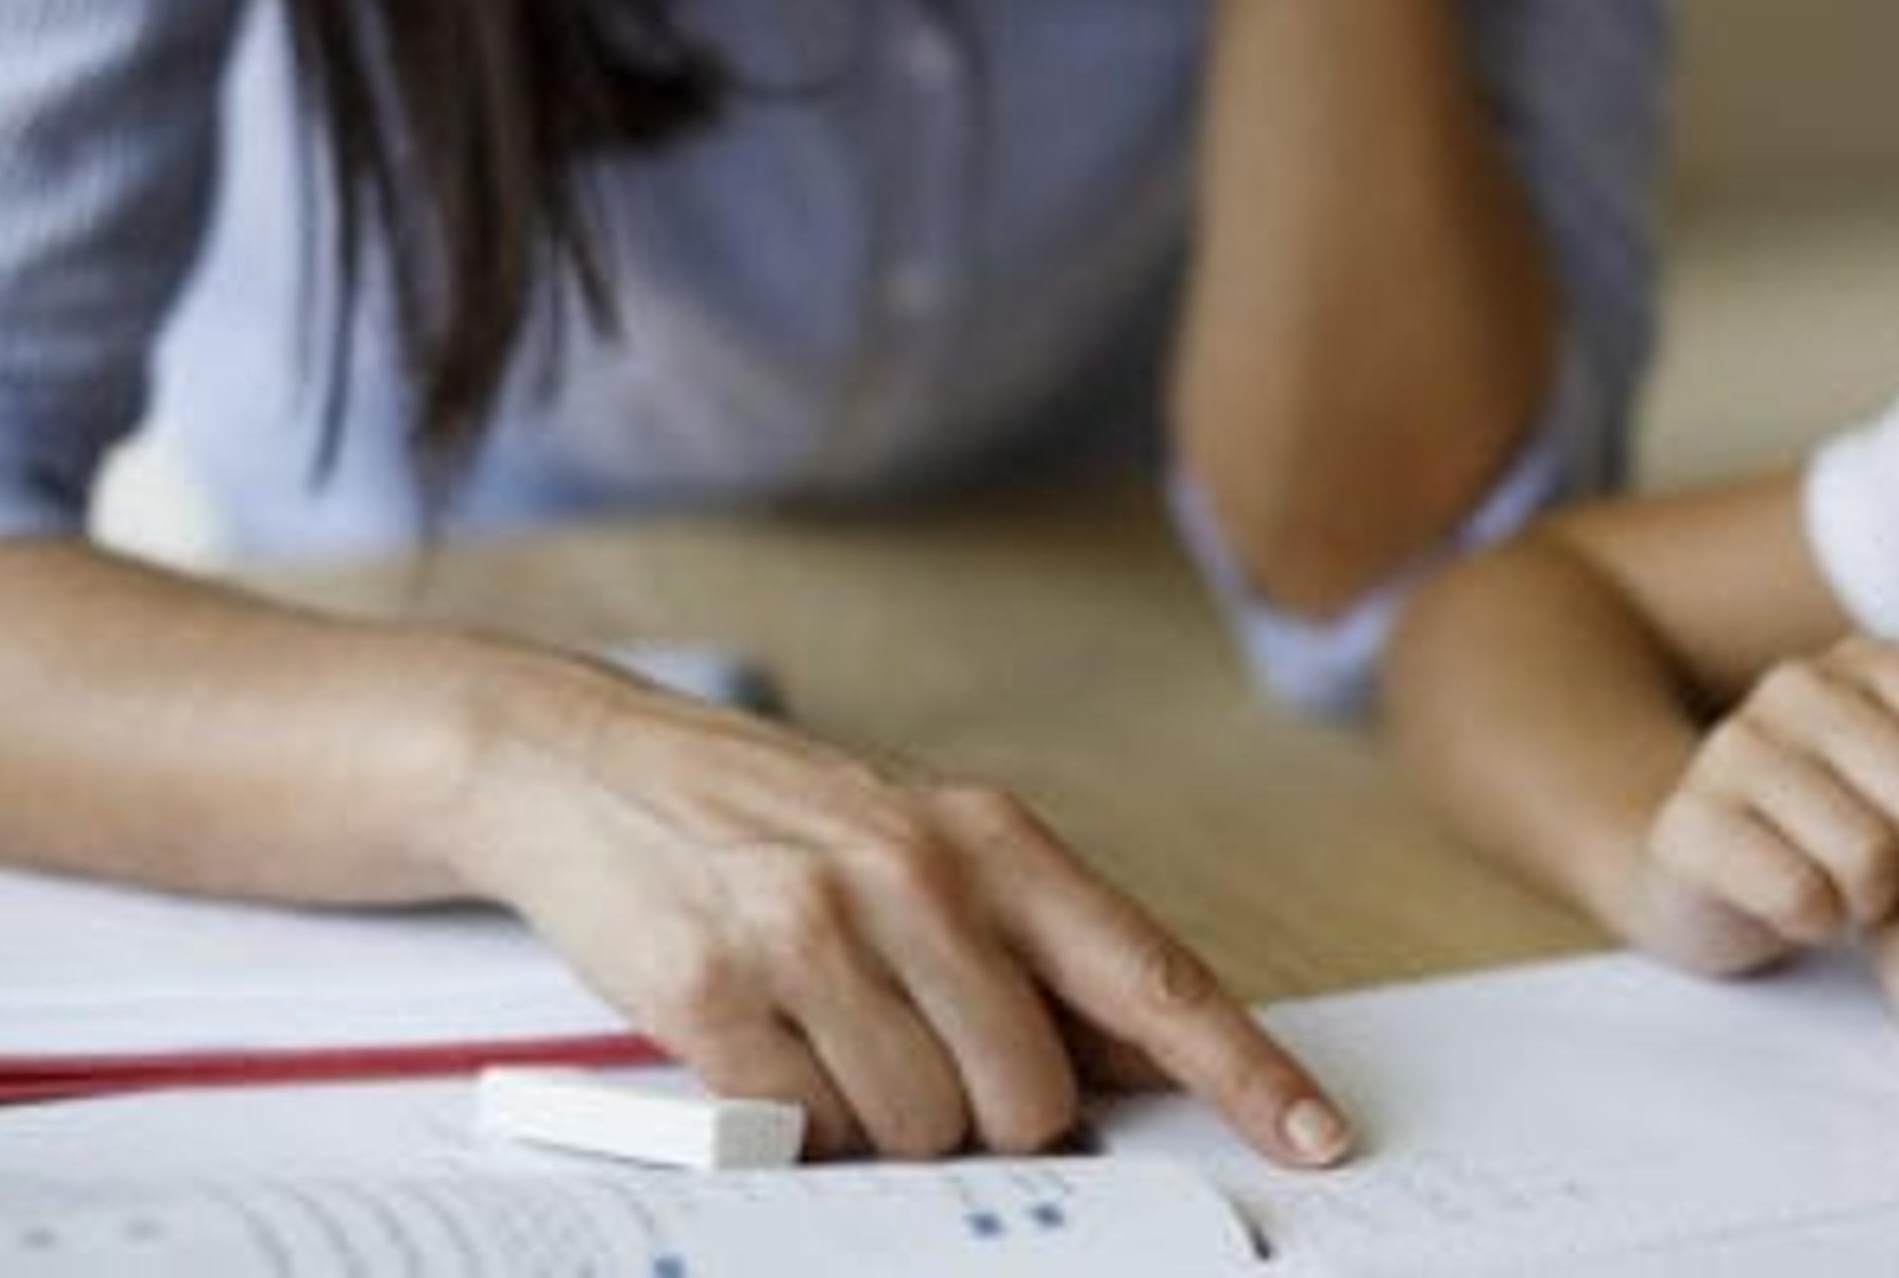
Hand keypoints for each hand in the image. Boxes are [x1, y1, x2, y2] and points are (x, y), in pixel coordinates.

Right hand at [442, 662, 1349, 1166]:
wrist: (585, 764)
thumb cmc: (774, 821)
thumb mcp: (923, 847)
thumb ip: (1032, 948)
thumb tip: (1147, 1061)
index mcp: (993, 839)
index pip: (1150, 975)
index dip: (1242, 1070)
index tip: (1313, 1134)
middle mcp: (915, 875)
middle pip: (1032, 1094)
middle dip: (990, 1115)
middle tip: (918, 1053)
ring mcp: (813, 930)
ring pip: (921, 1128)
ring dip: (882, 1120)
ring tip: (827, 1032)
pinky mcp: (715, 992)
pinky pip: (808, 1132)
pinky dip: (796, 1122)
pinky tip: (764, 1045)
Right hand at [1621, 638, 1898, 973]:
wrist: (1712, 873)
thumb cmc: (1845, 820)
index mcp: (1863, 661)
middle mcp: (1793, 688)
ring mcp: (1733, 751)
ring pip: (1867, 853)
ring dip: (1879, 900)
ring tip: (1862, 895)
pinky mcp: (1690, 824)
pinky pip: (1800, 894)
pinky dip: (1821, 922)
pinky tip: (1809, 910)